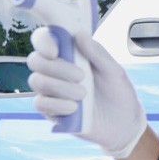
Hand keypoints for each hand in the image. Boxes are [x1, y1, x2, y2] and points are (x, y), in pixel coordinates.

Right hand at [26, 27, 146, 157]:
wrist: (123, 124)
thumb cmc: (118, 93)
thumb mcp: (114, 71)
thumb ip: (97, 53)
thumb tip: (80, 34)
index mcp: (70, 54)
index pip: (44, 40)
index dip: (43, 41)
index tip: (55, 50)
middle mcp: (56, 70)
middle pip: (35, 60)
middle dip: (56, 67)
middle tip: (81, 76)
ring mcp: (51, 91)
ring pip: (36, 81)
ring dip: (60, 87)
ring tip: (83, 94)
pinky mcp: (51, 111)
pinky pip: (40, 103)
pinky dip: (57, 104)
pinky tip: (74, 108)